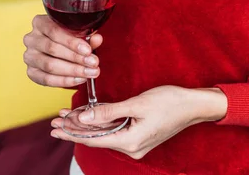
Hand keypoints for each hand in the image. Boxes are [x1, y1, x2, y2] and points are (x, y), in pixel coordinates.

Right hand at [23, 14, 101, 87]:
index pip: (54, 31)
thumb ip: (87, 35)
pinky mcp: (31, 72)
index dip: (72, 42)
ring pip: (49, 65)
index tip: (88, 50)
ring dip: (73, 71)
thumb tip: (97, 39)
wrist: (57, 46)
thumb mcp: (77, 32)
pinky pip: (46, 79)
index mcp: (40, 22)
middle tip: (93, 63)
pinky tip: (79, 79)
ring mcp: (29, 56)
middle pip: (52, 49)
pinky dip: (64, 81)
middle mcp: (31, 38)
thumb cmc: (67, 36)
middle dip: (76, 58)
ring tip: (89, 72)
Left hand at [50, 85, 227, 159]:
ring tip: (66, 119)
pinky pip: (114, 132)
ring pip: (104, 135)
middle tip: (54, 122)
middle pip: (96, 139)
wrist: (194, 105)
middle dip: (75, 130)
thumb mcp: (137, 104)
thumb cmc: (169, 101)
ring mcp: (136, 143)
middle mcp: (131, 148)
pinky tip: (90, 118)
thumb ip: (109, 112)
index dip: (72, 132)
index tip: (54, 126)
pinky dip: (100, 125)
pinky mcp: (139, 136)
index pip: (93, 139)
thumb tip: (84, 118)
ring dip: (86, 126)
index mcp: (130, 142)